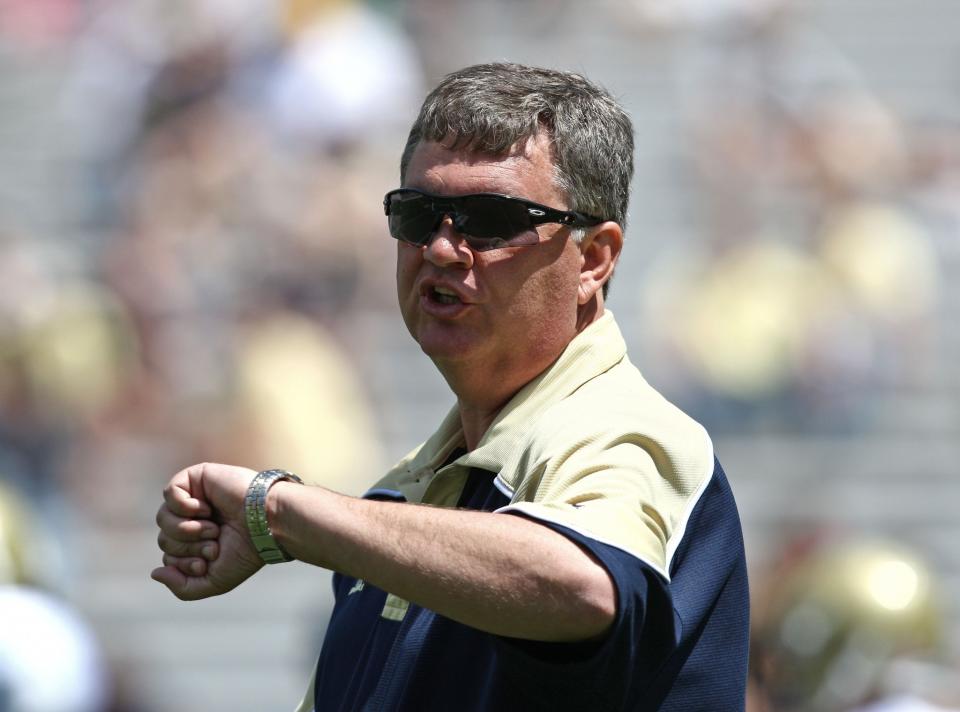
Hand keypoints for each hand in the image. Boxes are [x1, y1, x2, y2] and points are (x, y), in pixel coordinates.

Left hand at [151, 462, 264, 599]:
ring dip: (186, 530)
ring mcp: (194, 497)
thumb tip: (155, 573)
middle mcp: (194, 519)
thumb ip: (183, 588)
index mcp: (198, 541)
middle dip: (187, 547)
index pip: (169, 557)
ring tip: (211, 528)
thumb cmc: (247, 551)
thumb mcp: (214, 581)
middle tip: (214, 542)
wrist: (267, 524)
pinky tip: (205, 509)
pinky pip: (170, 493)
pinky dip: (183, 507)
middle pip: (164, 539)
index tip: (209, 561)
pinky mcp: (197, 477)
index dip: (183, 564)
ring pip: (163, 518)